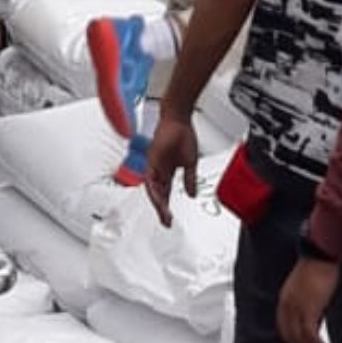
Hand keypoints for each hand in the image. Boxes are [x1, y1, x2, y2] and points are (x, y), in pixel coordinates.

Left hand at [144, 113, 199, 227]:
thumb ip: (189, 180)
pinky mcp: (152, 159)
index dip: (167, 207)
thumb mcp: (190, 163)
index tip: (170, 220)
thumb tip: (191, 195)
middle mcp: (158, 170)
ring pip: (152, 189)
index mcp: (167, 171)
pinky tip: (160, 199)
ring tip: (164, 215)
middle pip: (158, 194)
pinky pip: (150, 178)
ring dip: (158, 202)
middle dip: (161, 210)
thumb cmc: (183, 135)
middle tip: (166, 222)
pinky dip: (154, 189)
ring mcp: (154, 165)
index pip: (165, 194)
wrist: (178, 119)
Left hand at [277, 257, 339, 342]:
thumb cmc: (316, 268)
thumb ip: (307, 304)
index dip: (291, 340)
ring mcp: (297, 309)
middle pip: (289, 335)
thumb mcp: (306, 289)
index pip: (283, 327)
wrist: (320, 256)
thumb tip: (314, 319)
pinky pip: (310, 335)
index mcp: (284, 300)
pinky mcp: (309, 310)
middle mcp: (287, 306)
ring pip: (300, 338)